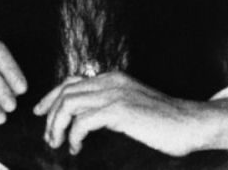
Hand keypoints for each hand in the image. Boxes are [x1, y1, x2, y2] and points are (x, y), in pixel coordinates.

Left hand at [34, 72, 206, 155]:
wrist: (188, 123)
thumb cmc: (161, 121)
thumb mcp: (131, 107)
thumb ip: (109, 105)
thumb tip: (85, 118)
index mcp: (114, 78)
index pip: (71, 80)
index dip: (50, 96)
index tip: (40, 114)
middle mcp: (112, 81)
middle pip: (65, 91)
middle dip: (50, 116)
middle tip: (51, 138)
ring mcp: (116, 94)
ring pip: (69, 103)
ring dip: (57, 126)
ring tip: (60, 144)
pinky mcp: (120, 110)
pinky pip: (82, 121)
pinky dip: (74, 136)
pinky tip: (78, 148)